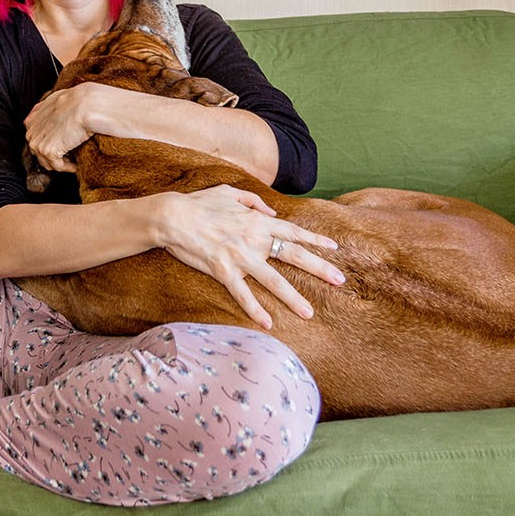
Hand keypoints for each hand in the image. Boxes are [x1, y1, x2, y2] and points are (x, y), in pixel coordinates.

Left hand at [24, 83, 111, 172]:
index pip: (35, 138)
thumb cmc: (77, 100)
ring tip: (73, 161)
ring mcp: (38, 143)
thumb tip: (45, 112)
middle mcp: (31, 132)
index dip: (49, 142)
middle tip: (69, 155)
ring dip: (60, 163)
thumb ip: (46, 108)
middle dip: (53, 154)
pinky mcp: (48, 152)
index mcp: (32, 119)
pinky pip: (58, 167)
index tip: (61, 145)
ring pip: (47, 162)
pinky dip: (68, 168)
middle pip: (39, 152)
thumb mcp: (56, 99)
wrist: (86, 105)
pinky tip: (76, 165)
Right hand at [154, 185, 343, 330]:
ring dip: (293, 298)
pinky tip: (267, 323)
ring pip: (273, 280)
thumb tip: (273, 212)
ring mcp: (240, 256)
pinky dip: (254, 309)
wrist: (174, 216)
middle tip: (340, 280)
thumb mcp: (230, 192)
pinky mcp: (223, 271)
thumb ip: (254, 202)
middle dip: (320, 268)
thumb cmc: (200, 203)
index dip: (316, 239)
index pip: (294, 232)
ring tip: (309, 313)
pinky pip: (242, 294)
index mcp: (258, 221)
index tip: (334, 248)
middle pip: (294, 255)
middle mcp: (255, 239)